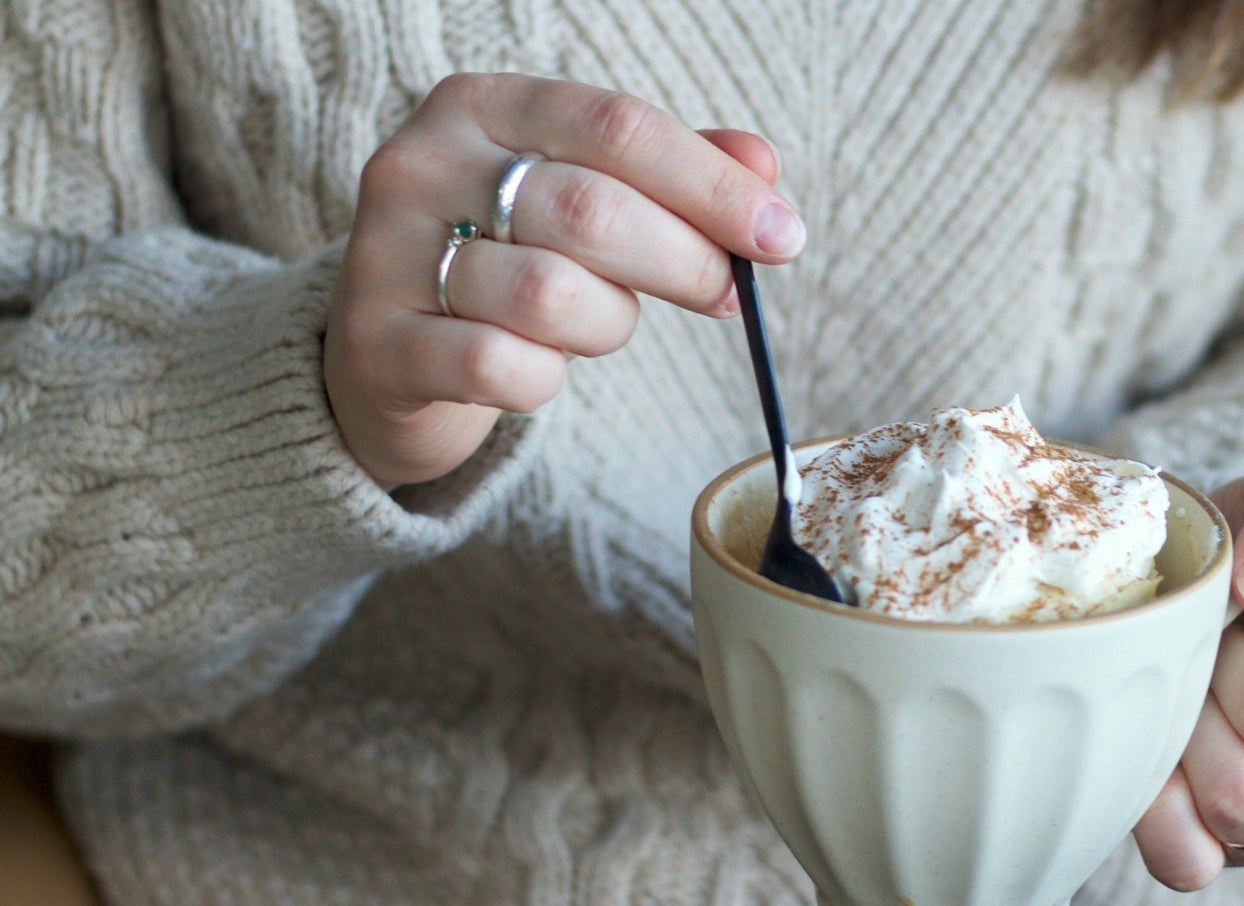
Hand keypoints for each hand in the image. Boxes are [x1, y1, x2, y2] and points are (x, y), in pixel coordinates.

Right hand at [323, 74, 805, 488]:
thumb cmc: (509, 262)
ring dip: (609, 325)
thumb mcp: (587, 197)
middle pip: (592, 209)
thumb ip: (674, 175)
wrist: (385, 354)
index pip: (619, 126)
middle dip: (685, 261)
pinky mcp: (377, 345)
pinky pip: (503, 367)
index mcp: (482, 106)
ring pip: (551, 296)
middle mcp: (422, 165)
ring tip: (601, 325)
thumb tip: (763, 168)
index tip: (783, 236)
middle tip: (725, 296)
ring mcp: (387, 254)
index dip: (714, 186)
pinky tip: (539, 370)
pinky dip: (545, 379)